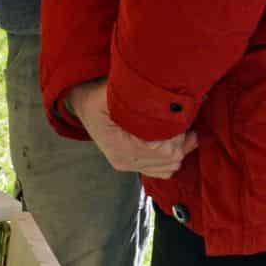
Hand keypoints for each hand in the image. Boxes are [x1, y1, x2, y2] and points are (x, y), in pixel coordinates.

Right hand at [67, 81, 196, 179]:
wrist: (84, 105)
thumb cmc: (99, 97)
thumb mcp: (113, 94)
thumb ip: (139, 100)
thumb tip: (166, 105)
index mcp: (120, 147)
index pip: (163, 151)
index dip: (177, 135)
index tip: (179, 116)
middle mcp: (124, 161)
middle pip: (170, 160)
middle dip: (181, 140)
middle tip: (182, 119)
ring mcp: (129, 165)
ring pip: (170, 167)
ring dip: (179, 148)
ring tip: (177, 128)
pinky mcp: (134, 165)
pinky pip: (163, 171)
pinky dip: (172, 156)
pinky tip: (171, 139)